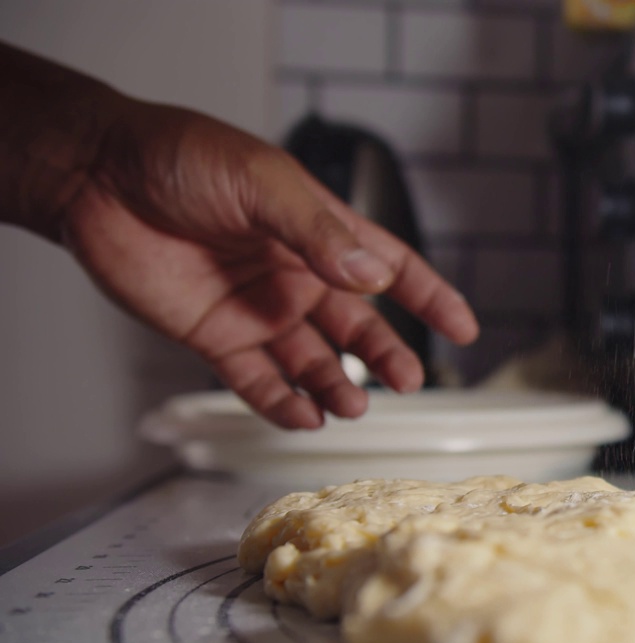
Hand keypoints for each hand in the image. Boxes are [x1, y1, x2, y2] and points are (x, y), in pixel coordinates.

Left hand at [59, 101, 478, 428]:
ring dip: (334, 386)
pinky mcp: (215, 336)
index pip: (390, 267)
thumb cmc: (179, 157)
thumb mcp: (261, 183)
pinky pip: (257, 380)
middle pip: (357, 326)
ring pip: (312, 361)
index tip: (462, 326)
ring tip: (349, 407)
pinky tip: (301, 417)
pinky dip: (281, 403)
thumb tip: (373, 278)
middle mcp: (295, 275)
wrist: (96, 177)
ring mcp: (257, 309)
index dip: (429, 297)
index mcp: (318, 231)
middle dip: (386, 355)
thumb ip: (318, 234)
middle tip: (408, 382)